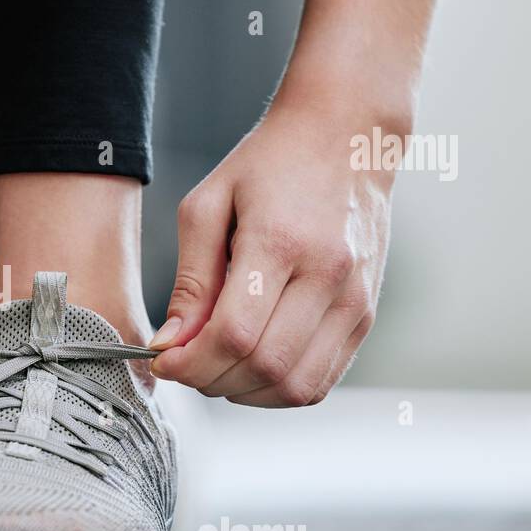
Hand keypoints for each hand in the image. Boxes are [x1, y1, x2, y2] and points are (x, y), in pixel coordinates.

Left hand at [149, 100, 393, 406]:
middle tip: (186, 366)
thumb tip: (170, 344)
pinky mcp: (366, 316)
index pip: (235, 334)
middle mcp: (328, 276)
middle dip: (211, 381)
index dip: (191, 363)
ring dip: (245, 393)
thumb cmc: (270, 165)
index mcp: (281, 242)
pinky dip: (278, 390)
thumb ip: (190, 280)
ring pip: (296, 387)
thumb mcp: (208, 205)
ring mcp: (355, 300)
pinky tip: (251, 366)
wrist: (347, 137)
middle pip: (265, 367)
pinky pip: (321, 380)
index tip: (164, 362)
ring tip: (217, 367)